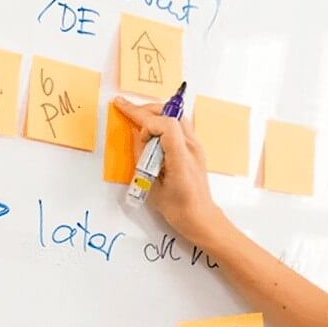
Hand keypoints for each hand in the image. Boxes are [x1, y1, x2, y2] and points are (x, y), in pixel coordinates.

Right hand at [113, 96, 224, 244]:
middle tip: (127, 109)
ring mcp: (195, 147)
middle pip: (171, 114)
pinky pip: (179, 126)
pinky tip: (151, 128)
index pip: (166, 125)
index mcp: (181, 159)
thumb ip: (144, 160)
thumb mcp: (153, 186)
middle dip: (147, 110)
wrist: (200, 217)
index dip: (146, 121)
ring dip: (156, 113)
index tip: (130, 123)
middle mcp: (191, 148)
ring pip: (176, 117)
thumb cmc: (178, 209)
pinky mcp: (194, 149)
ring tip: (137, 116)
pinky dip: (163, 122)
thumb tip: (137, 138)